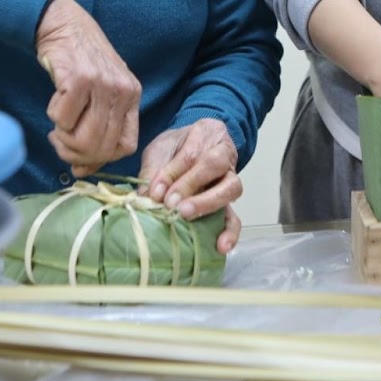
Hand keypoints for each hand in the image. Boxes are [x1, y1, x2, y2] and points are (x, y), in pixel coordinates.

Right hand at [35, 0, 140, 176]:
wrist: (64, 24)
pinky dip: (54, 116)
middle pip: (101, 148)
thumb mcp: (101, 91)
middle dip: (75, 154)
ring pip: (83, 139)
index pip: (126, 147)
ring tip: (57, 126)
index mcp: (132, 96)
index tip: (82, 158)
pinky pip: (62, 119)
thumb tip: (81, 170)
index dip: (101, 159)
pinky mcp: (79, 79)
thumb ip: (97, 127)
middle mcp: (122, 91)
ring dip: (63, 139)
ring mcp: (102, 85)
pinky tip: (56, 100)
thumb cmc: (80, 61)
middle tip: (60, 142)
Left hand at [138, 118, 242, 252]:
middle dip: (191, 185)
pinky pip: (236, 217)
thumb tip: (144, 197)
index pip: (191, 153)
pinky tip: (221, 246)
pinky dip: (230, 232)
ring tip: (187, 216)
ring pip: (230, 189)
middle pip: (214, 166)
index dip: (172, 173)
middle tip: (171, 203)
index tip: (156, 190)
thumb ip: (153, 169)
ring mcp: (230, 178)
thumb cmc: (176, 147)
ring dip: (207, 204)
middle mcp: (224, 154)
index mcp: (206, 134)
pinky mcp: (229, 203)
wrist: (192, 146)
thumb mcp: (160, 148)